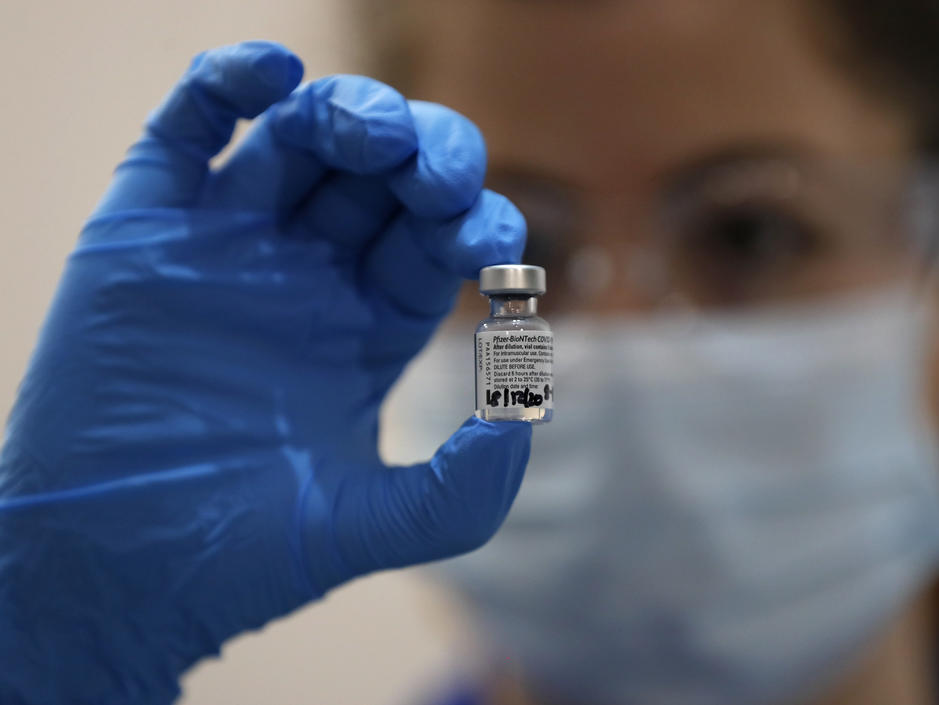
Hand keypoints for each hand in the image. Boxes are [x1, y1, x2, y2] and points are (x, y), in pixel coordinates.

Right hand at [0, 41, 530, 704]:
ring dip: (346, 113)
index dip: (475, 223)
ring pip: (297, 141)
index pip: (436, 242)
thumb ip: (467, 485)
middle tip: (437, 173)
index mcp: (367, 327)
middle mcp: (307, 276)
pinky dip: (224, 84)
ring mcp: (228, 246)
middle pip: (381, 178)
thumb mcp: (374, 524)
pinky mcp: (147, 231)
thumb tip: (529, 409)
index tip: (492, 239)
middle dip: (423, 157)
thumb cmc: (245, 554)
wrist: (119, 571)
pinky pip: (186, 131)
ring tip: (371, 131)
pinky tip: (273, 72)